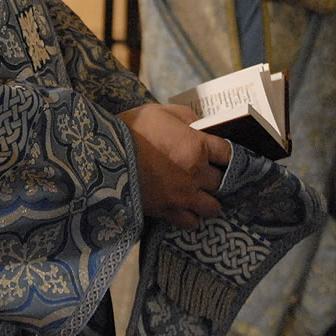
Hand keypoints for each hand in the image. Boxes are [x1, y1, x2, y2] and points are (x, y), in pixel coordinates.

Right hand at [118, 103, 230, 229]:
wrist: (103, 156)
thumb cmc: (130, 129)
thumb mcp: (159, 111)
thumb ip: (185, 117)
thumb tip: (200, 125)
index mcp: (196, 146)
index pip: (230, 153)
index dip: (231, 154)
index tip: (227, 156)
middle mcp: (195, 174)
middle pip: (223, 182)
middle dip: (218, 177)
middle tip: (209, 174)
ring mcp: (182, 196)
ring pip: (213, 208)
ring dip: (210, 201)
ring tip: (202, 195)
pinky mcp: (167, 212)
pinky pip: (191, 223)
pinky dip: (192, 217)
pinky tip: (186, 209)